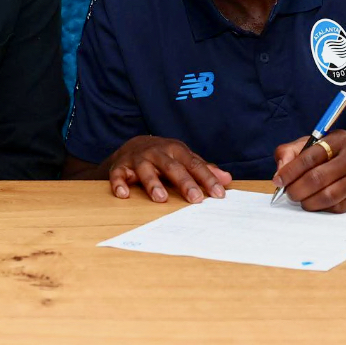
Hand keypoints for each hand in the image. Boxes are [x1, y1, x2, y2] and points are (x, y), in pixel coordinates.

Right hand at [105, 135, 231, 203]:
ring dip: (153, 183)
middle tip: (196, 199)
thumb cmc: (164, 156)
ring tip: (161, 198)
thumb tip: (227, 179)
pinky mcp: (120, 166)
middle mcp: (158, 152)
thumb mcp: (184, 159)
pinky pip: (118, 175)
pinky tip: (124, 194)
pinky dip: (119, 183)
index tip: (219, 194)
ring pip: (146, 169)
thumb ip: (204, 169)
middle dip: (184, 182)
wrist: (132, 145)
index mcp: (176, 150)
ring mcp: (138, 159)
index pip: (194, 165)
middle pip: (172, 167)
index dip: (207, 179)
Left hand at [273, 131, 345, 212]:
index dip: (290, 171)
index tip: (279, 181)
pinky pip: (338, 207)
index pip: (310, 157)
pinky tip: (316, 203)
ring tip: (301, 199)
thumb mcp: (318, 142)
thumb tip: (279, 172)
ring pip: (327, 196)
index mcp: (339, 140)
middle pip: (317, 178)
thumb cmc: (340, 151)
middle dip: (297, 189)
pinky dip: (321, 208)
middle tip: (289, 193)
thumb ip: (293, 151)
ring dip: (307, 201)